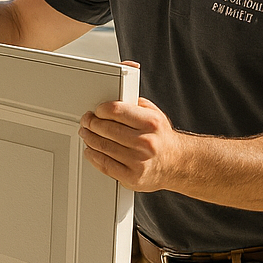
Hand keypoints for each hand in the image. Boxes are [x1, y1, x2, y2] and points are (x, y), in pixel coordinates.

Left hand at [79, 63, 180, 191]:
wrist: (176, 162)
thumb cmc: (161, 136)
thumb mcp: (153, 113)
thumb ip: (134, 101)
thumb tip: (117, 85)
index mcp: (151, 123)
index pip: (116, 111)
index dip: (101, 110)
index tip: (96, 110)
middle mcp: (145, 142)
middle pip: (106, 129)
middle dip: (91, 123)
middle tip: (87, 121)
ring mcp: (138, 161)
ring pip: (103, 147)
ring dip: (89, 139)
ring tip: (86, 133)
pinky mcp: (132, 177)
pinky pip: (105, 165)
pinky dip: (93, 156)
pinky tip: (91, 150)